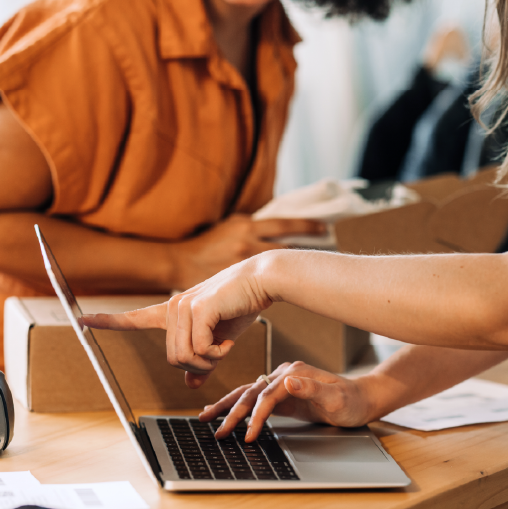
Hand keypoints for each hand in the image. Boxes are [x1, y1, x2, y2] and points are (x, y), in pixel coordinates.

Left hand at [82, 252, 277, 384]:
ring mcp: (183, 307)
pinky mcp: (198, 310)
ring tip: (225, 345)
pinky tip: (229, 341)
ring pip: (184, 358)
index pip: (134, 318)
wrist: (260, 281)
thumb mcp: (220, 339)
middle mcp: (173, 307)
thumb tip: (190, 384)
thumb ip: (203, 360)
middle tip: (219, 354)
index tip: (82, 321)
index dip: (108, 322)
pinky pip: (199, 350)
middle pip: (173, 359)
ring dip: (209, 361)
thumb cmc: (240, 306)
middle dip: (198, 365)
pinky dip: (218, 354)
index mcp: (172, 311)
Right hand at [173, 214, 325, 290]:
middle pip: (287, 246)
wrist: (180, 262)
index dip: (307, 225)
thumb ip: (253, 226)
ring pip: (279, 264)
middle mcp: (248, 243)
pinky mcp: (237, 282)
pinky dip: (276, 282)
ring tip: (310, 268)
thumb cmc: (208, 244)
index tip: (324, 227)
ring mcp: (243, 264)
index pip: (285, 224)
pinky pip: (263, 283)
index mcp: (247, 227)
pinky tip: (286, 284)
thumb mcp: (231, 226)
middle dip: (307, 247)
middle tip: (327, 246)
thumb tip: (279, 228)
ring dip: (294, 266)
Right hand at [199, 361, 374, 441]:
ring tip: (205, 416)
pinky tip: (225, 410)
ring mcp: (281, 383)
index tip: (247, 435)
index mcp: (294, 373)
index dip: (256, 416)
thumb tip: (288, 381)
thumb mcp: (336, 398)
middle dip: (232, 412)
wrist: (361, 399)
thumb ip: (312, 389)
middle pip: (251, 393)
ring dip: (227, 406)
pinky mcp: (281, 394)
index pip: (267, 396)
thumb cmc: (351, 400)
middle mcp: (284, 375)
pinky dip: (238, 405)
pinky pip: (254, 399)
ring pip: (247, 394)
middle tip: (216, 431)